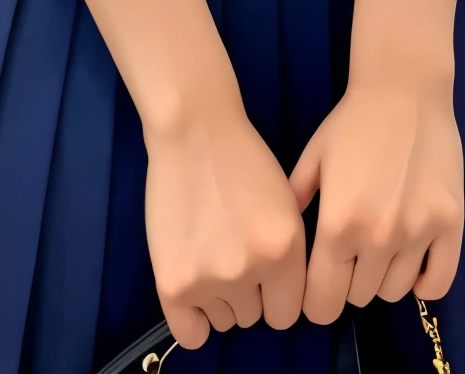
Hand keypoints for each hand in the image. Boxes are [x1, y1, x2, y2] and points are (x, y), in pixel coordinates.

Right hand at [70, 0, 305, 345]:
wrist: (194, 131)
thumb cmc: (244, 161)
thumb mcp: (287, 206)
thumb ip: (291, 257)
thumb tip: (284, 301)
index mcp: (285, 251)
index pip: (288, 314)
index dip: (277, 295)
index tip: (265, 277)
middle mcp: (250, 271)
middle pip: (254, 317)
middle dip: (247, 293)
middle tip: (232, 254)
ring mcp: (209, 279)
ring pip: (223, 321)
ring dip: (219, 299)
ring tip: (210, 254)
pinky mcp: (173, 283)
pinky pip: (189, 333)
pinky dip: (193, 320)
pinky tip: (194, 291)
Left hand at [290, 65, 463, 322]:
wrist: (404, 89)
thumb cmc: (352, 122)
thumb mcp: (313, 160)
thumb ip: (295, 206)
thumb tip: (279, 248)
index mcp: (337, 225)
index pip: (324, 302)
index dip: (318, 303)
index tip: (320, 289)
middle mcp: (377, 237)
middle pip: (360, 298)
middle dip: (350, 283)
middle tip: (351, 256)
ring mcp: (418, 233)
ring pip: (396, 292)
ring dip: (384, 278)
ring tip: (381, 248)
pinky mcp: (450, 224)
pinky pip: (439, 282)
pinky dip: (424, 284)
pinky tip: (413, 263)